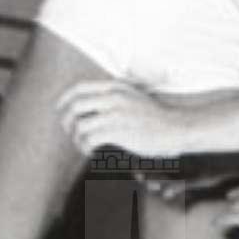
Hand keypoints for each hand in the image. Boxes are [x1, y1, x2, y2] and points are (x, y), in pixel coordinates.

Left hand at [57, 80, 189, 158]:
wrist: (178, 127)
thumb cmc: (157, 117)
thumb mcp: (135, 97)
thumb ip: (115, 96)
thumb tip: (92, 105)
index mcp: (115, 87)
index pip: (79, 89)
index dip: (65, 100)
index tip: (61, 111)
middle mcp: (113, 97)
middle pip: (75, 107)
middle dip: (67, 122)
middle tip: (72, 133)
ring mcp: (115, 114)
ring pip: (80, 125)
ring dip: (77, 138)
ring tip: (84, 145)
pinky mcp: (118, 131)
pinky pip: (89, 139)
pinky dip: (86, 147)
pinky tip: (92, 151)